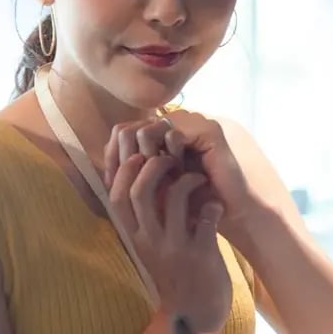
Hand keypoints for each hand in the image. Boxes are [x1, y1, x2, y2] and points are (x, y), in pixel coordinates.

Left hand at [103, 112, 252, 225]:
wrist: (227, 211)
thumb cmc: (191, 204)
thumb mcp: (155, 188)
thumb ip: (134, 174)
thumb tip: (104, 168)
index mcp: (160, 134)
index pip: (124, 133)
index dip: (114, 155)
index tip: (113, 180)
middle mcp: (175, 123)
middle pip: (132, 128)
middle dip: (128, 156)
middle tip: (134, 178)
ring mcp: (192, 122)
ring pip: (149, 129)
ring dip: (148, 156)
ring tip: (156, 175)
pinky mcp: (208, 129)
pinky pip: (175, 135)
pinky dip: (169, 155)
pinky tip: (174, 172)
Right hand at [108, 152, 230, 333]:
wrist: (195, 312)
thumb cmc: (175, 272)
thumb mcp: (152, 245)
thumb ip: (147, 217)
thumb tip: (143, 176)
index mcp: (135, 237)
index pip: (116, 196)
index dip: (125, 171)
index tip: (140, 156)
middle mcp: (150, 242)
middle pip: (139, 192)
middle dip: (154, 166)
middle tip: (171, 158)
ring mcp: (175, 249)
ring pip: (173, 198)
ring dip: (188, 179)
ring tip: (198, 177)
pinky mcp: (201, 255)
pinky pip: (205, 218)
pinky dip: (212, 205)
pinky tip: (215, 205)